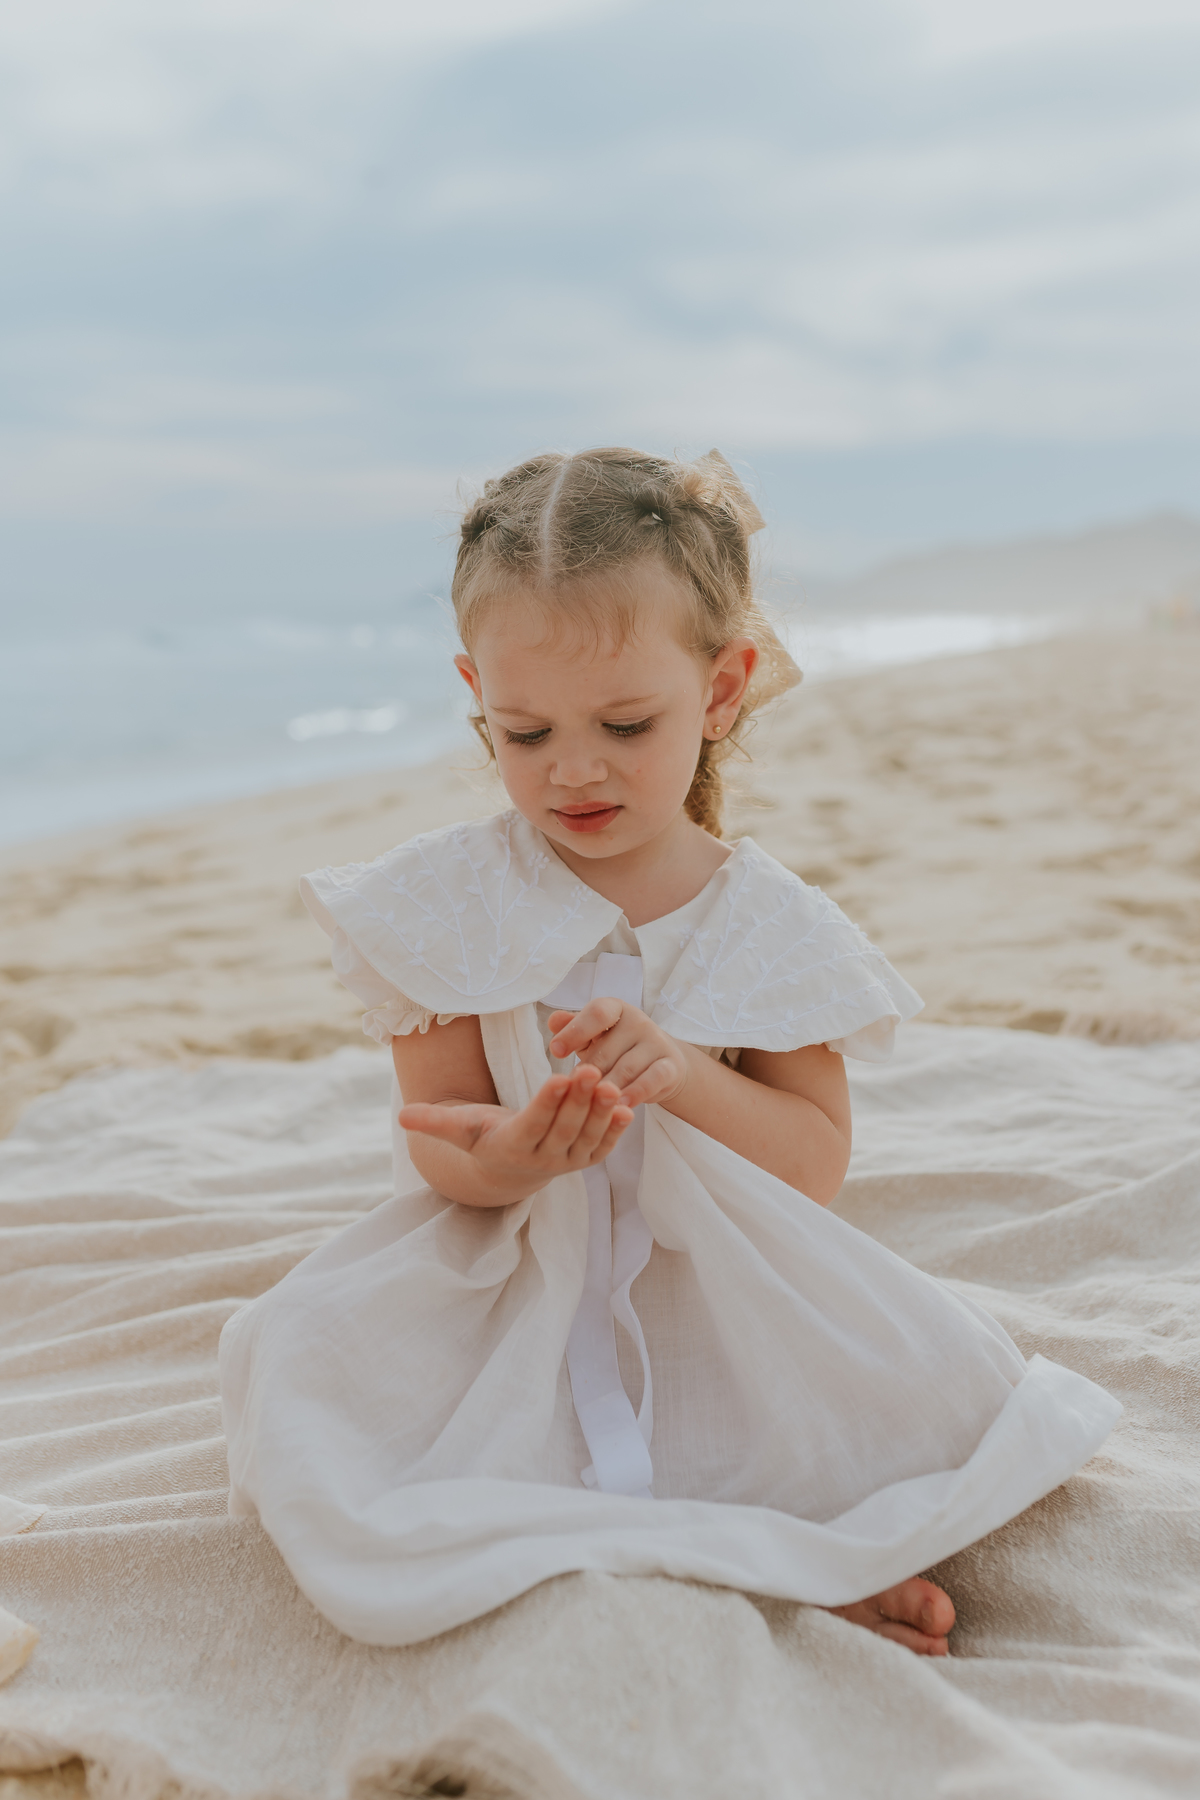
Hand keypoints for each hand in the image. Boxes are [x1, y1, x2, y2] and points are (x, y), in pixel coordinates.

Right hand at [398, 1062, 632, 1202]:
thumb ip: (435, 1123)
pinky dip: (616, 1130)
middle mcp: (542, 1159)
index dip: (546, 1103)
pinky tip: (628, 1107)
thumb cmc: (482, 1137)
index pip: (532, 1124)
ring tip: (612, 1082)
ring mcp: (567, 1162)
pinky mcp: (586, 1160)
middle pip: (564, 1128)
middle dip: (578, 1100)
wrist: (507, 1168)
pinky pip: (603, 1145)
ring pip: (587, 1136)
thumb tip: (402, 1116)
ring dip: (601, 1112)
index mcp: (511, 1147)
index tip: (557, 1077)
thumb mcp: (460, 1129)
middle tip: (592, 1068)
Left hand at [547, 999, 690, 1108]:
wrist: (661, 1066)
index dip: (575, 1031)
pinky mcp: (671, 1066)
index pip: (596, 1013)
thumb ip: (574, 1029)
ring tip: (590, 1105)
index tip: (556, 1051)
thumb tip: (553, 1020)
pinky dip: (636, 1093)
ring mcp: (657, 1043)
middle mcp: (639, 1021)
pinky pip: (652, 1080)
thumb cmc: (617, 1050)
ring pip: (626, 1068)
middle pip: (606, 1049)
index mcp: (615, 1009)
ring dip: (607, 1088)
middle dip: (587, 1074)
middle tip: (572, 1092)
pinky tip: (620, 1106)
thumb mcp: (593, 1038)